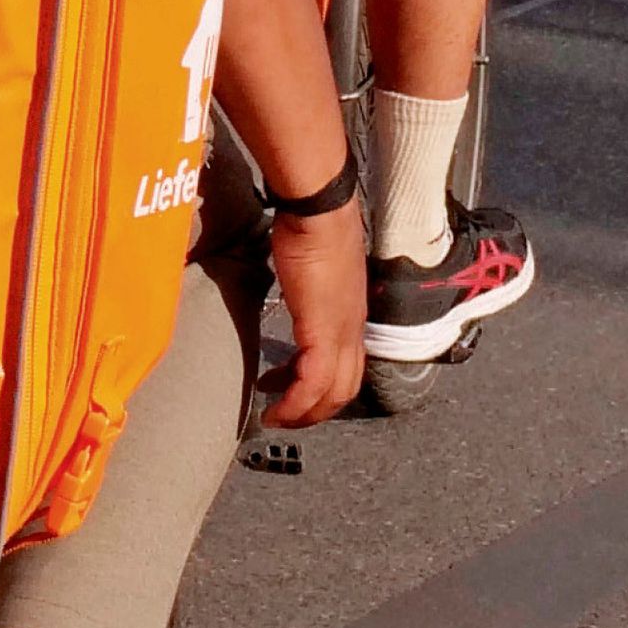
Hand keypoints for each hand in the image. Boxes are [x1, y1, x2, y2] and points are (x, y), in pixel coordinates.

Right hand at [259, 201, 366, 428]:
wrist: (319, 210)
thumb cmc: (313, 225)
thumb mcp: (313, 266)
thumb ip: (310, 283)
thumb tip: (295, 281)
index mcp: (351, 313)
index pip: (349, 365)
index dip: (324, 386)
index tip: (291, 388)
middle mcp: (352, 328)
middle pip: (346, 387)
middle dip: (314, 410)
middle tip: (284, 413)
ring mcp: (341, 331)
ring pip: (335, 392)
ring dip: (304, 412)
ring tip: (276, 416)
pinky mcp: (323, 330)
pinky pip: (314, 382)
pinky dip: (295, 403)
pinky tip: (274, 406)